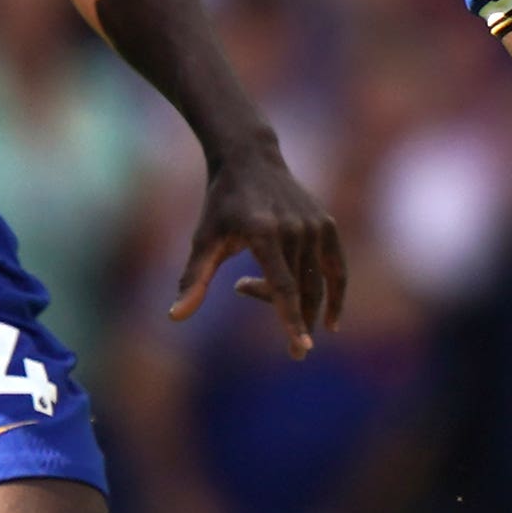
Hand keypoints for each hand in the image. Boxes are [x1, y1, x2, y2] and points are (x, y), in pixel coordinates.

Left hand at [175, 141, 347, 355]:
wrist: (251, 160)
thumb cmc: (221, 205)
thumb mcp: (204, 240)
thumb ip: (194, 280)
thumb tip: (175, 317)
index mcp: (263, 231)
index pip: (283, 285)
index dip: (291, 319)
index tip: (301, 348)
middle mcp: (294, 228)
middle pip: (300, 289)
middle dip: (298, 323)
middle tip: (293, 352)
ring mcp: (314, 225)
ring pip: (315, 282)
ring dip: (299, 303)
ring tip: (257, 293)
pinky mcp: (327, 224)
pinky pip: (336, 268)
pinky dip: (336, 294)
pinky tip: (331, 320)